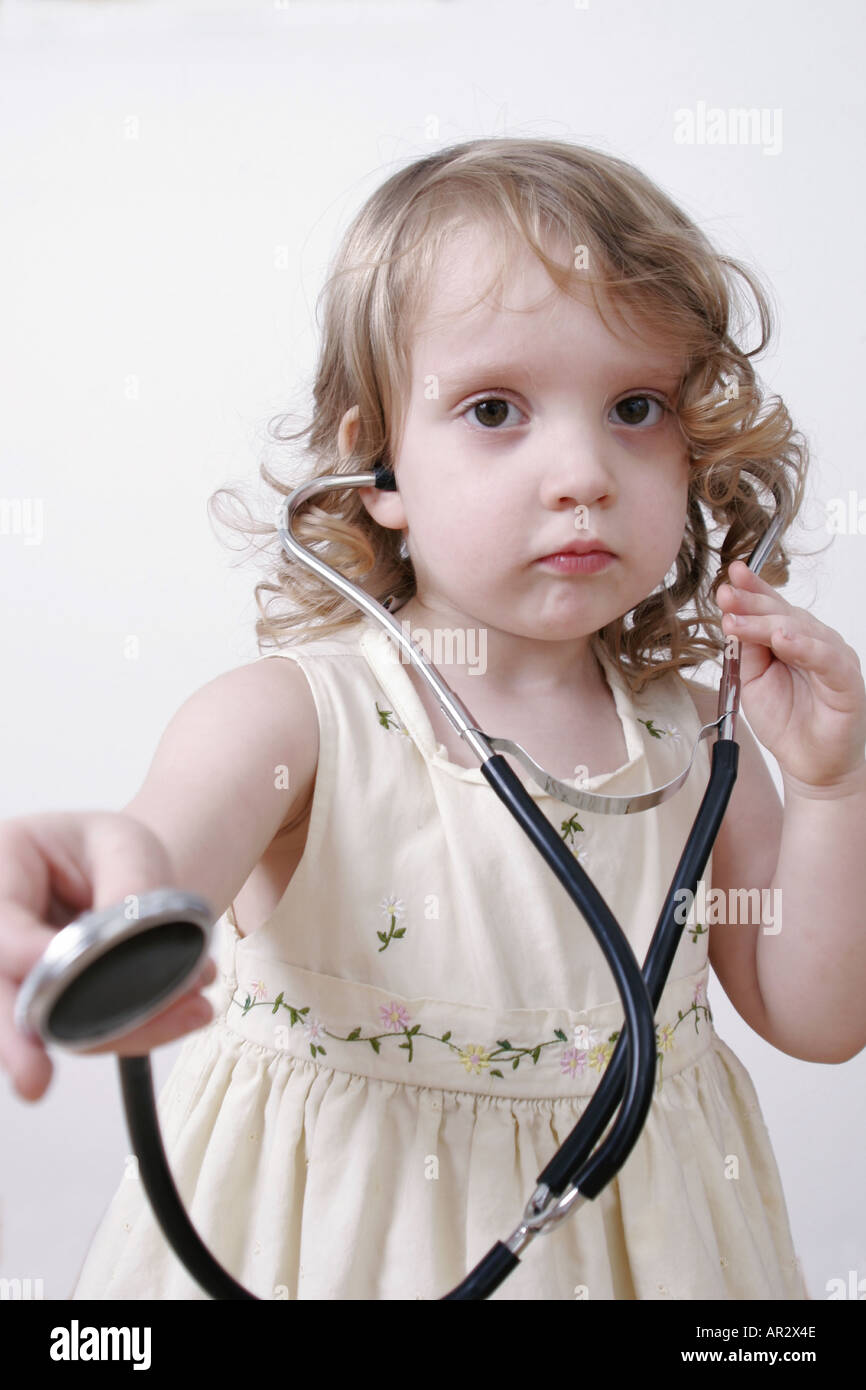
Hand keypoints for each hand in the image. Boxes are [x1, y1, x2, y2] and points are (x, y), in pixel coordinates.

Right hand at [0, 811, 217, 1103]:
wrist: (121, 878)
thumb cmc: (113, 854)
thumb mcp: (127, 846)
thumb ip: (129, 886)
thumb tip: (127, 944)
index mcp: (4, 863)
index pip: (5, 926)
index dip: (33, 957)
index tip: (73, 975)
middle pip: (0, 990)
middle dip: (19, 1040)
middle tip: (35, 1083)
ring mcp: (14, 973)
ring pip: (43, 1025)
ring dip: (115, 1030)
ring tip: (190, 1011)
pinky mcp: (44, 1010)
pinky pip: (77, 1035)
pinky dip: (132, 1030)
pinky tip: (185, 1013)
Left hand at [717, 561, 865, 793]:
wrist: (809, 762)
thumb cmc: (786, 720)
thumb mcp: (752, 681)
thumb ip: (746, 651)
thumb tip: (732, 617)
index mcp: (791, 637)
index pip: (771, 606)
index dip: (752, 590)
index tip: (728, 576)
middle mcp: (814, 641)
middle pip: (782, 613)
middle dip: (751, 603)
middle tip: (726, 595)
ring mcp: (832, 658)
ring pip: (801, 630)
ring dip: (767, 623)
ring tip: (740, 619)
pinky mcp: (846, 680)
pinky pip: (826, 659)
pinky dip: (804, 646)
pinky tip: (783, 639)